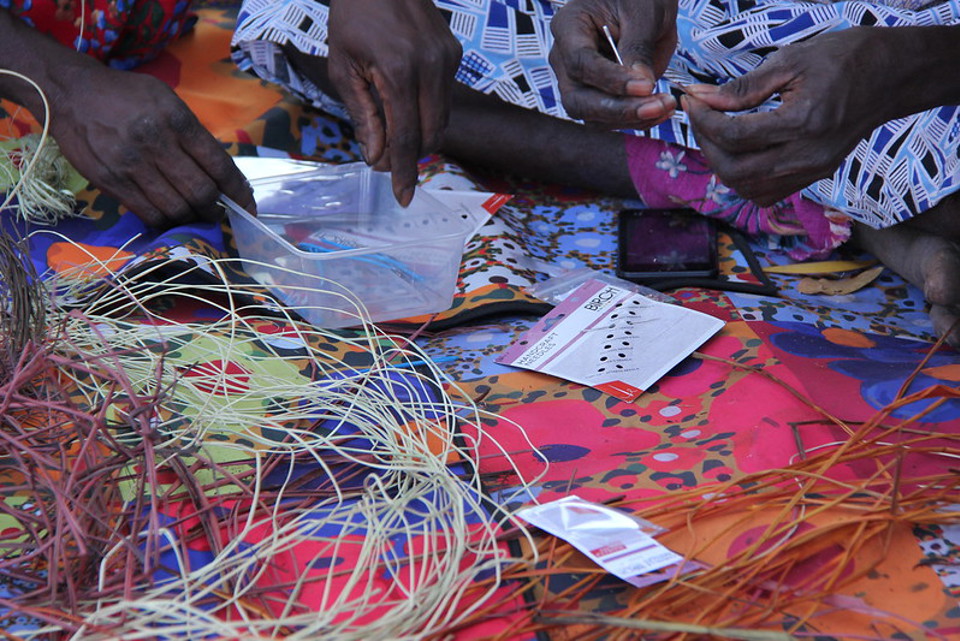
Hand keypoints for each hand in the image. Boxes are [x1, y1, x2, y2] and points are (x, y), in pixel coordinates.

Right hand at [50, 65, 253, 227]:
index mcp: (177, 120)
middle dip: (217, 209)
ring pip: (177, 208)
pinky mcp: (111, 182)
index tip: (248, 205)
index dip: (239, 191)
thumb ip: (194, 134)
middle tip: (219, 212)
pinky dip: (167, 221)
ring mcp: (131, 165)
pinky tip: (172, 217)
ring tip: (196, 216)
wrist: (71, 94)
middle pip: (201, 192)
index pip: (219, 166)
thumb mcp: (167, 100)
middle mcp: (156, 143)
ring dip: (193, 218)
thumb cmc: (126, 96)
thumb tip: (222, 173)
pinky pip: (149, 214)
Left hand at [327, 0, 461, 205]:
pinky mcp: (453, 54)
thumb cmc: (354, 16)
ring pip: (442, 120)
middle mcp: (431, 67)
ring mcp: (447, 60)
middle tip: (384, 160)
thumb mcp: (344, 67)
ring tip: (391, 133)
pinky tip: (403, 101)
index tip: (403, 196)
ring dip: (419, 136)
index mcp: (398, 71)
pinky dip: (425, 111)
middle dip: (411, 156)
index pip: (407, 137)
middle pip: (431, 135)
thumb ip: (363, 114)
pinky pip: (443, 98)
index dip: (405, 171)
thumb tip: (376, 156)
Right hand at [548, 0, 677, 128]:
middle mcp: (565, 61)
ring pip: (593, 117)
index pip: (581, 63)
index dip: (611, 79)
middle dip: (618, 109)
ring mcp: (578, 83)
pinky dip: (636, 120)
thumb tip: (642, 86)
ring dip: (631, 118)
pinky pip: (610, 119)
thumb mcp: (643, 13)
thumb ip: (639, 47)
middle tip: (656, 106)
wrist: (644, 4)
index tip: (646, 85)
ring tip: (666, 106)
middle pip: (578, 100)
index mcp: (568, 28)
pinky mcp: (597, 98)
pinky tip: (662, 111)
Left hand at [683, 28, 898, 205]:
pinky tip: (740, 151)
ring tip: (716, 134)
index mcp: (802, 123)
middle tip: (700, 118)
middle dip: (706, 145)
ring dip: (723, 165)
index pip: (734, 136)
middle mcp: (807, 156)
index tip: (691, 101)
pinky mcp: (814, 176)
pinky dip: (744, 178)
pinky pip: (767, 193)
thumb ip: (743, 88)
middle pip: (735, 170)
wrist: (891, 77)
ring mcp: (812, 171)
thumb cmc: (844, 60)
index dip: (703, 120)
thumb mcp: (791, 61)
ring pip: (747, 189)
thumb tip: (702, 99)